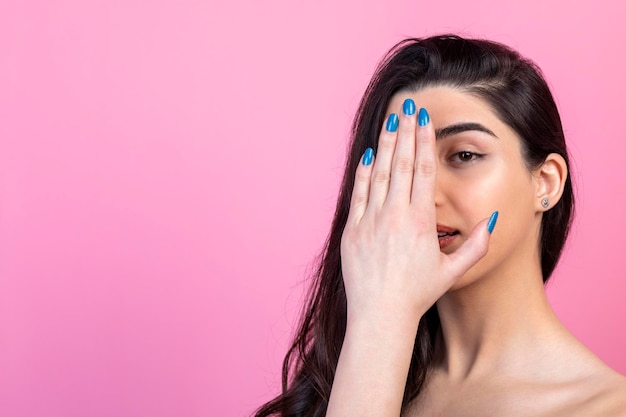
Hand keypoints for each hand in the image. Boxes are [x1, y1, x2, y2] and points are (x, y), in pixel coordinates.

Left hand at [340, 98, 495, 323]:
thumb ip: (476, 246)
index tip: (424, 120)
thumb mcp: (452, 272)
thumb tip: (491, 220)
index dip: (425, 141)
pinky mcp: (352, 230)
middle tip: (408, 107)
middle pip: (402, 164)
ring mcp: (371, 221)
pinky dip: (364, 172)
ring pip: (379, 173)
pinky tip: (369, 154)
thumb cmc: (417, 295)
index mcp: (422, 221)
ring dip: (386, 145)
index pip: (425, 171)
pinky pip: (358, 193)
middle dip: (406, 133)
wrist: (380, 315)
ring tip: (390, 121)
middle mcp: (395, 215)